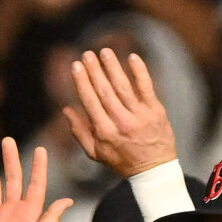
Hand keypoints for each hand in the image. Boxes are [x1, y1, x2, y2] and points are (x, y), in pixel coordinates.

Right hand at [61, 47, 178, 177]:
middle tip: (87, 54)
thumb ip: (79, 132)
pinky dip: (140, 72)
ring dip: (113, 67)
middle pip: (105, 91)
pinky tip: (132, 57)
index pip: (90, 102)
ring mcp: (140, 116)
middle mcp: (122, 123)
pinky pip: (147, 87)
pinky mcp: (156, 111)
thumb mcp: (96, 153)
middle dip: (95, 71)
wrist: (154, 170)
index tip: (76, 66)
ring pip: (123, 87)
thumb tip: (66, 110)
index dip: (82, 82)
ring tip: (105, 52)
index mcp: (105, 133)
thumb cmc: (122, 160)